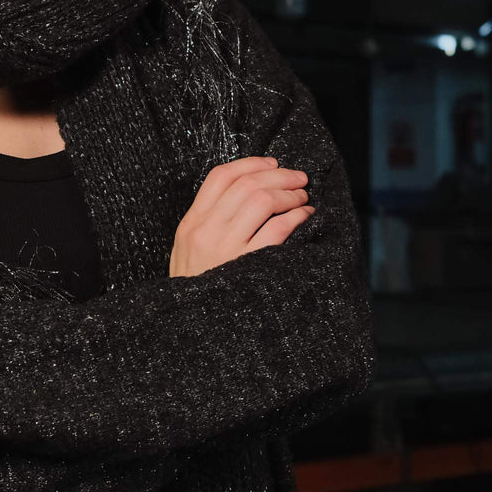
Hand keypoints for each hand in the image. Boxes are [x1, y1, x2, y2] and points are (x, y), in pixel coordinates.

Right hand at [169, 156, 313, 277]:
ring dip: (290, 194)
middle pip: (247, 184)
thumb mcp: (186, 250)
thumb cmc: (194, 288)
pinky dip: (296, 216)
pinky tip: (305, 216)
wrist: (189, 328)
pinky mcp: (249, 266)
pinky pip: (277, 229)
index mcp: (190, 223)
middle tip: (298, 178)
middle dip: (280, 176)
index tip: (272, 163)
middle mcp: (207, 231)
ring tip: (302, 197)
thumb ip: (207, 221)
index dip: (251, 163)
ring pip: (263, 201)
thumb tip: (246, 192)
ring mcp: (227, 249)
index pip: (220, 177)